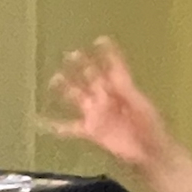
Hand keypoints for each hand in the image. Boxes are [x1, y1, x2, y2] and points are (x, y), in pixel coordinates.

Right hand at [43, 39, 173, 174]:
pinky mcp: (91, 130)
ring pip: (77, 97)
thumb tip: (114, 72)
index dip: (108, 54)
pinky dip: (55, 126)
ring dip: (66, 88)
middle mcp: (107, 97)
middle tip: (69, 53)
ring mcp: (97, 113)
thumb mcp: (140, 104)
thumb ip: (126, 90)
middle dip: (81, 65)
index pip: (114, 67)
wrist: (149, 152)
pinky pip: (69, 127)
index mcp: (122, 89)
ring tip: (54, 79)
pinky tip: (40, 122)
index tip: (100, 39)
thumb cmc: (151, 127)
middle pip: (91, 77)